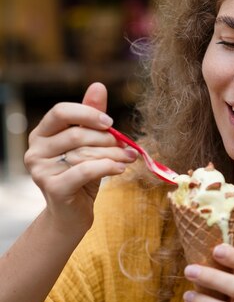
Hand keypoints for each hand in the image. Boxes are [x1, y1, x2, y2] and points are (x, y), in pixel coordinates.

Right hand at [24, 82, 137, 232]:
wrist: (71, 215)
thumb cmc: (81, 177)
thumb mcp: (87, 145)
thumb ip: (91, 117)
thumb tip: (98, 86)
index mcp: (41, 135)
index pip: (60, 112)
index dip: (87, 113)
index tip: (110, 123)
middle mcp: (35, 150)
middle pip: (76, 134)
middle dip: (107, 139)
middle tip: (126, 146)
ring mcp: (40, 170)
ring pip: (84, 153)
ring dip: (113, 154)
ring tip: (129, 157)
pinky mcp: (53, 188)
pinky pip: (85, 170)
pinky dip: (107, 167)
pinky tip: (121, 169)